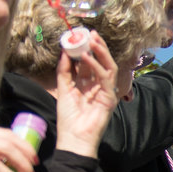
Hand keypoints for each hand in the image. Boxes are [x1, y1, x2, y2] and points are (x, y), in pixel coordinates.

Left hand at [50, 39, 117, 157]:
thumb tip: (64, 53)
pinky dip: (96, 66)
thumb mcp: (62, 90)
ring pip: (108, 66)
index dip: (85, 49)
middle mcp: (98, 86)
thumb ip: (64, 71)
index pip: (89, 63)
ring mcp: (105, 92)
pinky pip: (105, 78)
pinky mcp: (109, 98)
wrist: (73, 138)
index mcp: (87, 85)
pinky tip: (87, 57)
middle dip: (97, 46)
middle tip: (90, 33)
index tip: (79, 35)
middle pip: (101, 62)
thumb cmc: (68, 119)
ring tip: (92, 40)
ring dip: (101, 52)